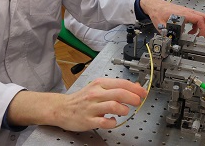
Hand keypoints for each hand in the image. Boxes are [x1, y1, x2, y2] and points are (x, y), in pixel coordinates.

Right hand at [7, 78, 146, 130]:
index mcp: (99, 84)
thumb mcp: (98, 87)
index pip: (122, 83)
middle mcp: (96, 94)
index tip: (143, 92)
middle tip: (138, 102)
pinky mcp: (88, 120)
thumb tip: (135, 86)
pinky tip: (113, 121)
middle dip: (133, 98)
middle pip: (120, 93)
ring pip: (113, 105)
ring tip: (125, 111)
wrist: (61, 108)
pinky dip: (112, 122)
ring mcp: (92, 107)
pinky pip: (104, 121)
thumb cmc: (82, 99)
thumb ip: (116, 87)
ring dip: (124, 109)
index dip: (135, 88)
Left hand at [139, 0, 204, 36]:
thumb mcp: (160, 24)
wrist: (155, 5)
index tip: (200, 36)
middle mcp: (187, 12)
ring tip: (196, 36)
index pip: (199, 19)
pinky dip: (197, 26)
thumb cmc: (158, 12)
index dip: (203, 29)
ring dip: (202, 27)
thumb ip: (167, 33)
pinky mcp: (186, 13)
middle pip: (204, 17)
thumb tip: (171, 41)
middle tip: (204, 37)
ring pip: (201, 17)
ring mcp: (188, 12)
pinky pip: (196, 19)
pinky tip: (190, 31)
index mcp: (183, 14)